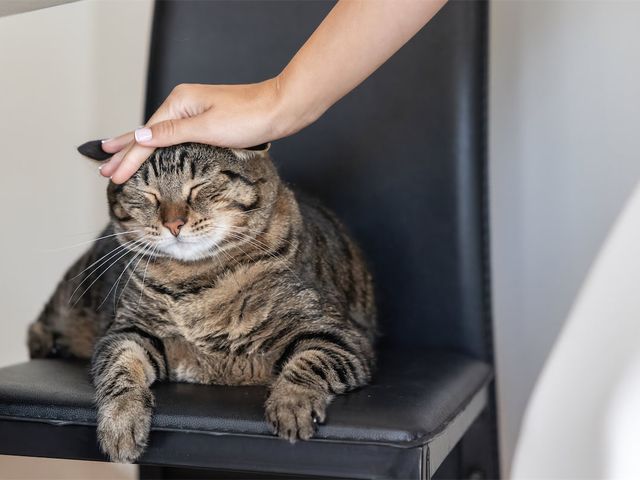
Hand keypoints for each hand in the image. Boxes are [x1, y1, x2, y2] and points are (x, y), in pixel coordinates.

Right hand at [100, 78, 288, 183]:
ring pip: (158, 135)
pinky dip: (158, 146)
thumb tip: (140, 136)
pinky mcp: (205, 120)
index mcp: (179, 103)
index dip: (128, 158)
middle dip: (124, 152)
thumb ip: (172, 134)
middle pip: (147, 132)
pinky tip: (151, 151)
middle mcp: (182, 104)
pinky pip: (173, 136)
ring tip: (117, 159)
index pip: (146, 136)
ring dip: (138, 150)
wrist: (279, 109)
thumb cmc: (248, 118)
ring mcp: (193, 111)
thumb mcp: (207, 128)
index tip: (111, 175)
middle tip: (104, 170)